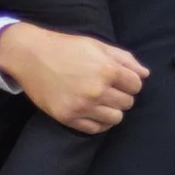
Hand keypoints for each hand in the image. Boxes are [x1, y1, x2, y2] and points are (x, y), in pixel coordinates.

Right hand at [0, 23, 147, 132]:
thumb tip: (145, 75)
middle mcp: (96, 90)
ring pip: (115, 118)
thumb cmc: (66, 47)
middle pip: (128, 103)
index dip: (130, 82)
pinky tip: (92, 111)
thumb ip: (125, 59)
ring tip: (101, 100)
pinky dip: (98, 122)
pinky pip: (95, 129)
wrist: (30, 56)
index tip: (120, 79)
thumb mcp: (98, 45)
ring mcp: (81, 106)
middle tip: (109, 88)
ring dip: (112, 110)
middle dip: (122, 95)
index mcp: (107, 70)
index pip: (136, 86)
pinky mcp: (67, 118)